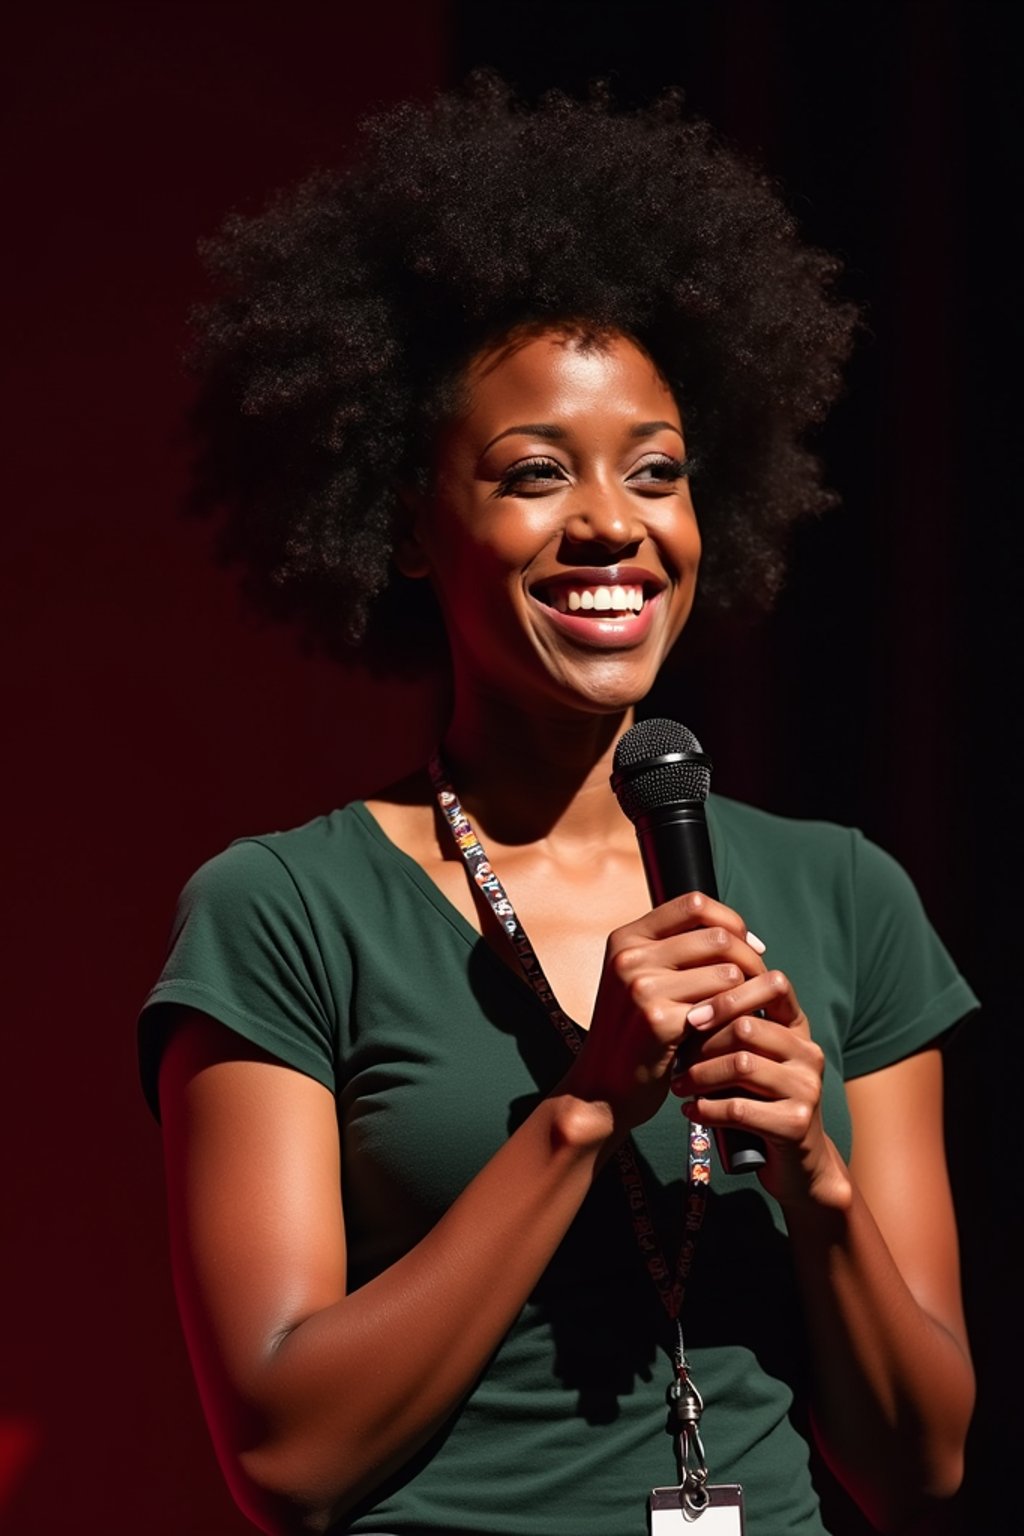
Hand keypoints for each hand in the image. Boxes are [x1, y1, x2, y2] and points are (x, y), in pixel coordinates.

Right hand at [559, 892, 766, 1135]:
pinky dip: (735, 1019)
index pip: (694, 903)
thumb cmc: (633, 1034)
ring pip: (726, 972)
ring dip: (745, 994)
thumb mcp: (640, 981)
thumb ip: (675, 952)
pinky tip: (731, 1033)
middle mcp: (629, 957)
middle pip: (717, 937)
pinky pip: (721, 1008)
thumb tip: (738, 933)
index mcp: (626, 939)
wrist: (601, 1088)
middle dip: (750, 959)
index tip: (751, 946)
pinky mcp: (657, 1021)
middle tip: (760, 984)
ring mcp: (640, 988)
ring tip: (743, 1012)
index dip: (731, 920)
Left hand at [670, 969, 850, 1208]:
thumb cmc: (761, 1103)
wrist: (797, 1164)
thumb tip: (680, 1004)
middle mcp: (809, 1053)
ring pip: (741, 1065)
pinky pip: (739, 1108)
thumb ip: (733, 1031)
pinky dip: (707, 1109)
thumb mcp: (752, 1061)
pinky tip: (691, 1111)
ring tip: (679, 1085)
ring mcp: (807, 1088)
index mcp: (798, 1029)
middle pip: (746, 1027)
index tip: (692, 1015)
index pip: (774, 985)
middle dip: (702, 1044)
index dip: (729, 994)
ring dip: (700, 1076)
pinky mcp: (797, 1123)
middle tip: (676, 1059)